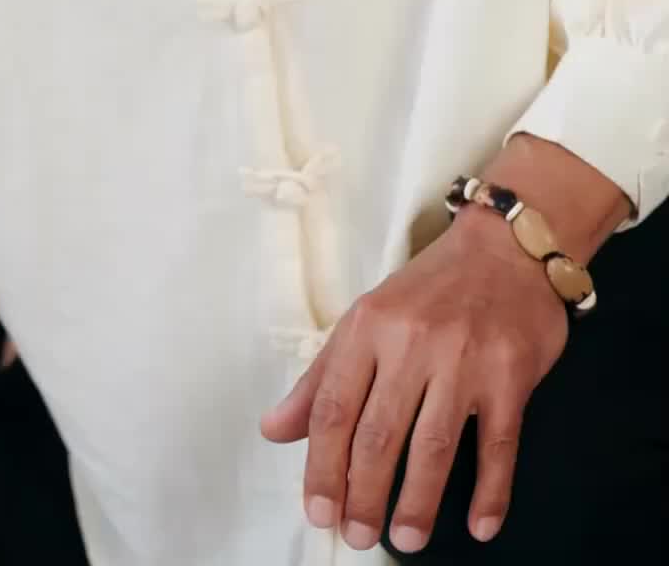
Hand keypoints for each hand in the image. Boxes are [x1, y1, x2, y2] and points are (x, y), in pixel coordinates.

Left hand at [262, 213, 567, 553]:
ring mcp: (464, 360)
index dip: (322, 466)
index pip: (334, 408)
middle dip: (364, 494)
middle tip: (357, 536)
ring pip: (434, 445)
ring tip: (405, 539)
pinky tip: (480, 526)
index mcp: (368, 327)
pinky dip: (490, 491)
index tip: (319, 512)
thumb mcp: (366, 319)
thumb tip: (274, 431)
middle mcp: (412, 342)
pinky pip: (499, 445)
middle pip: (379, 434)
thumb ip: (321, 378)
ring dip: (418, 501)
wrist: (507, 248)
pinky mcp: (510, 375)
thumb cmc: (429, 289)